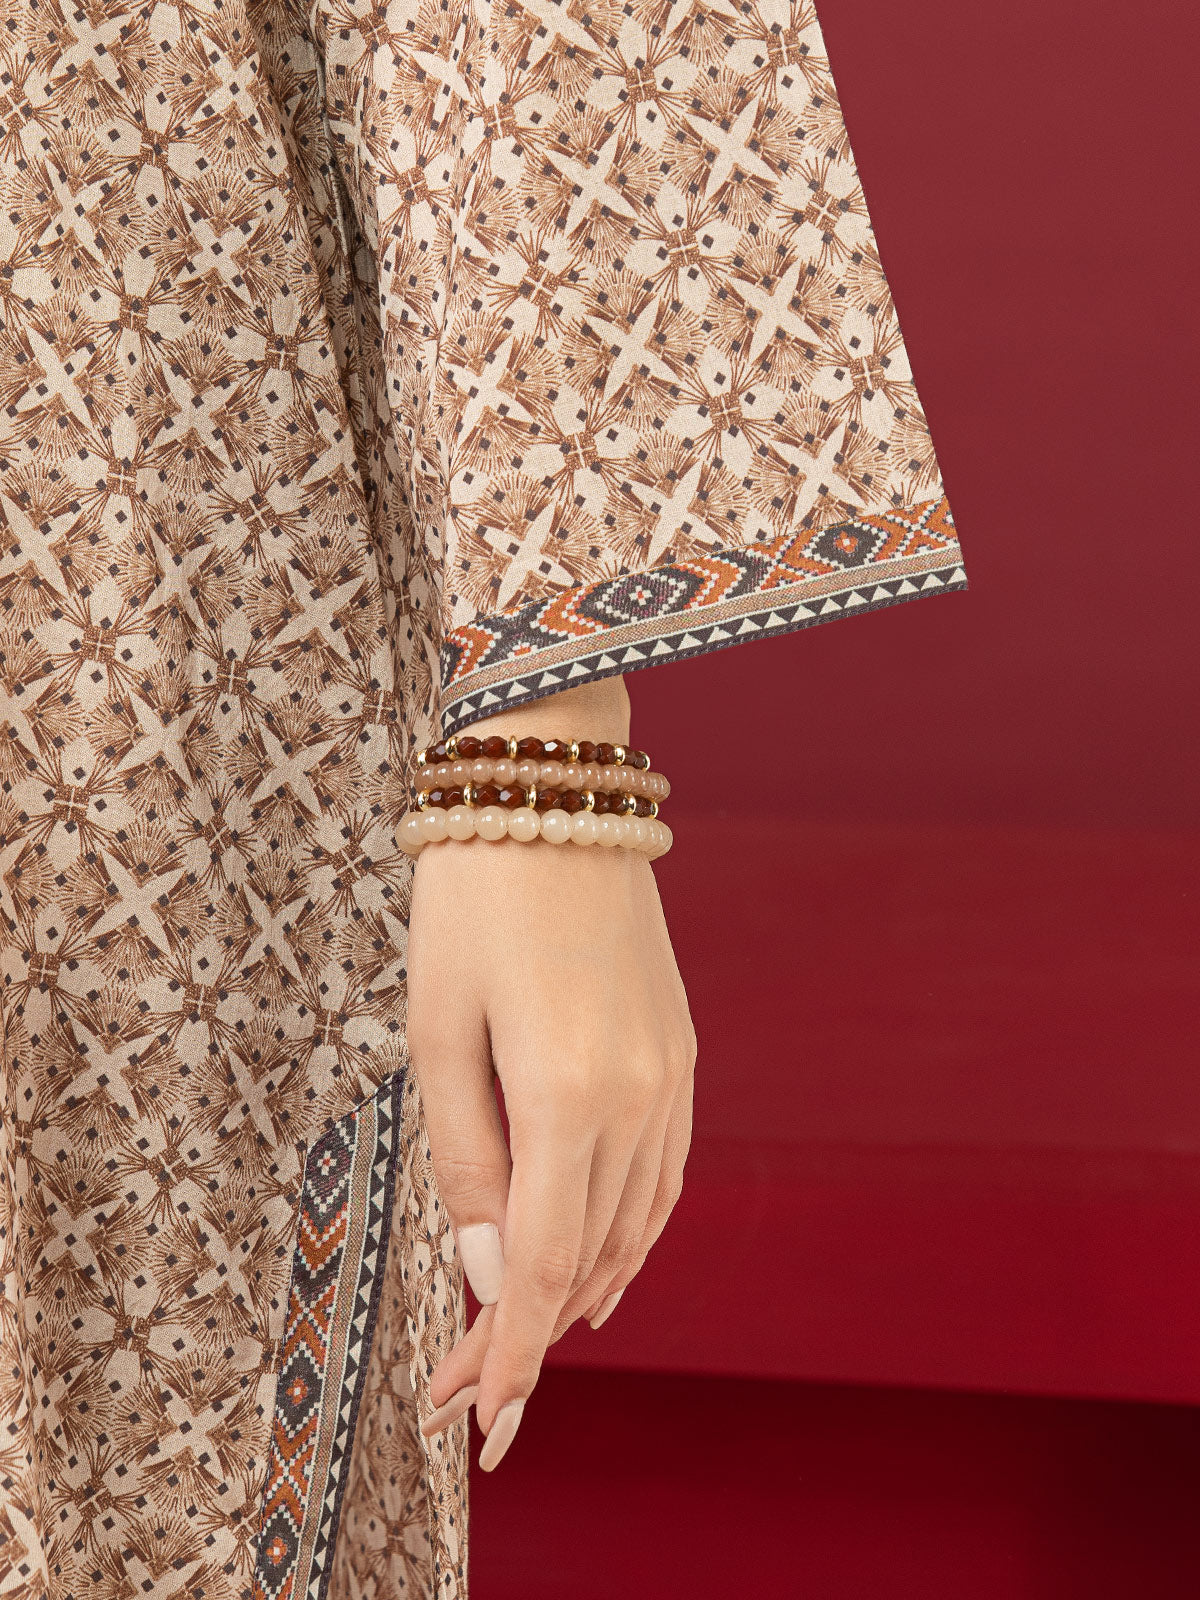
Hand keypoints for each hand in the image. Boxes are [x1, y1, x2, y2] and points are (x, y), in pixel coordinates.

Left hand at [404, 679, 695, 1469]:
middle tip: (464, 1389)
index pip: (536, 1266)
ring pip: (634, 1226)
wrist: (553, 790)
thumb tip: (487, 1267)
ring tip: (520, 1339)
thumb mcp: (440, 1030)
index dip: (506, 1354)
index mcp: (571, 1096)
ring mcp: (673, 1076)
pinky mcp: (682, 1051)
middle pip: (586, 1259)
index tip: (478, 1422)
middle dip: (522, 1334)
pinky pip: (664, 1174)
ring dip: (577, 1291)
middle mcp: (641, 1100)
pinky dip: (628, 1233)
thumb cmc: (473, 901)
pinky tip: (600, 1262)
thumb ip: (467, 1157)